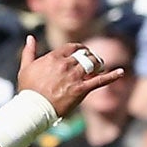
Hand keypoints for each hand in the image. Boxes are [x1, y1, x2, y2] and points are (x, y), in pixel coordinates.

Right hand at [13, 35, 128, 118]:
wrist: (33, 109)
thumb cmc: (28, 90)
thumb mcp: (25, 67)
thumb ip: (29, 51)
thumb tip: (29, 38)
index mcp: (54, 57)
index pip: (73, 47)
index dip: (79, 48)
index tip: (82, 51)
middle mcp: (66, 64)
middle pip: (84, 55)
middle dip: (89, 57)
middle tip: (91, 61)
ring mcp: (75, 77)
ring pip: (93, 64)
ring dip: (97, 64)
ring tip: (99, 66)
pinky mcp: (81, 89)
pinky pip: (100, 80)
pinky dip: (112, 76)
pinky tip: (121, 72)